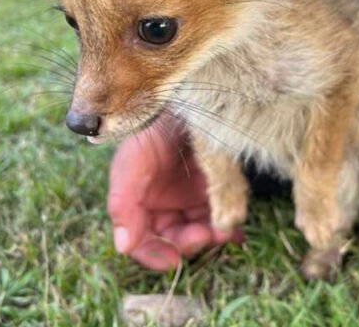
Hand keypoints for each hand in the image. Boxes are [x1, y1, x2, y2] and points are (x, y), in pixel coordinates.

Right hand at [107, 114, 239, 270]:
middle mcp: (163, 203)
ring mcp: (189, 196)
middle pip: (173, 240)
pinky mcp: (214, 188)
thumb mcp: (132, 164)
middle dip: (187, 244)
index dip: (154, 255)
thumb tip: (123, 247)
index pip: (141, 240)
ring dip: (210, 238)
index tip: (172, 260)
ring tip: (222, 232)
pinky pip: (222, 217)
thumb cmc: (152, 130)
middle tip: (202, 236)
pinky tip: (235, 231)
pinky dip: (229, 229)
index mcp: (137, 201)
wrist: (185, 98)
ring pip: (199, 233)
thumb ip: (124, 204)